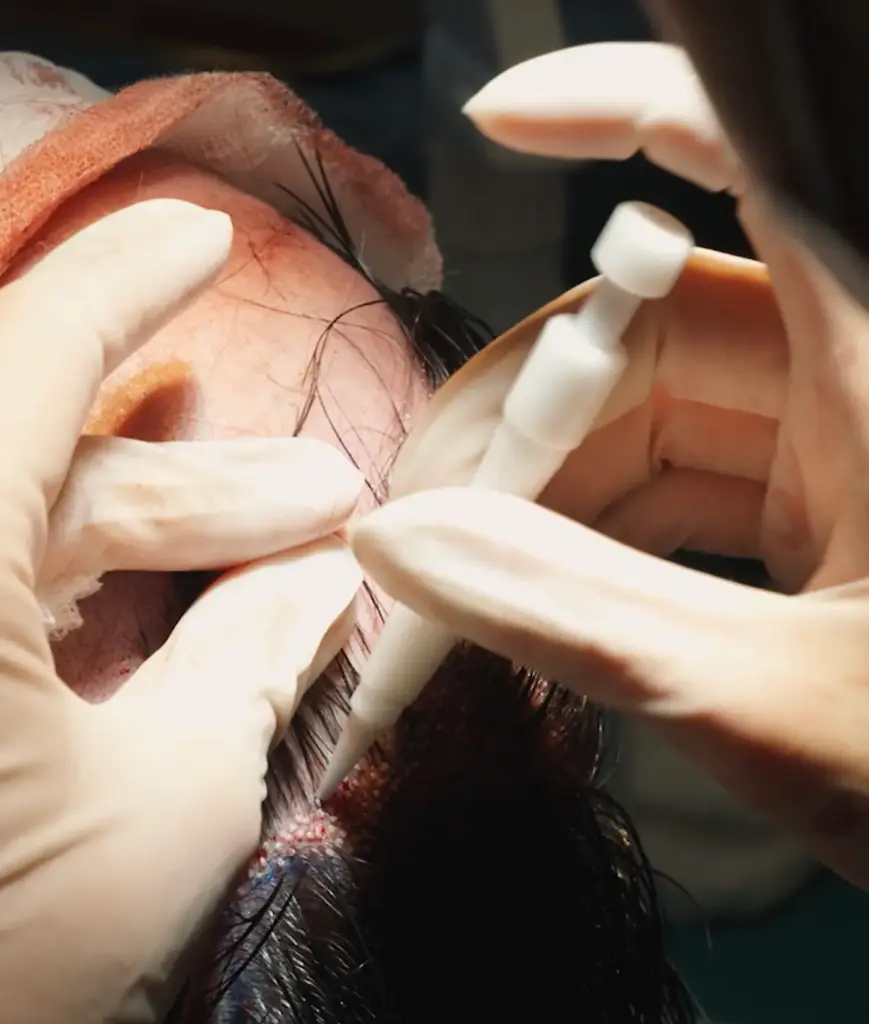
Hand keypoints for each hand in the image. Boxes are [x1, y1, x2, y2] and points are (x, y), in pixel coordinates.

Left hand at [0, 199, 362, 1022]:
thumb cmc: (10, 981)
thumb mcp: (163, 816)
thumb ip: (244, 666)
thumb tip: (320, 576)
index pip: (23, 359)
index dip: (121, 281)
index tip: (203, 233)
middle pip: (38, 464)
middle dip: (198, 482)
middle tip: (325, 495)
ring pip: (15, 533)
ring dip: (151, 538)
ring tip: (291, 551)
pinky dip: (73, 595)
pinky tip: (176, 608)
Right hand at [350, 42, 868, 891]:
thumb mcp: (765, 698)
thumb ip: (576, 615)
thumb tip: (401, 545)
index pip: (750, 166)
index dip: (624, 116)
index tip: (500, 122)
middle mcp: (860, 383)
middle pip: (657, 331)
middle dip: (527, 412)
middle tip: (424, 514)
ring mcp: (839, 453)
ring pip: (658, 417)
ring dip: (551, 491)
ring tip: (464, 578)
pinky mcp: (822, 519)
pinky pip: (685, 486)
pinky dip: (606, 532)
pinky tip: (541, 596)